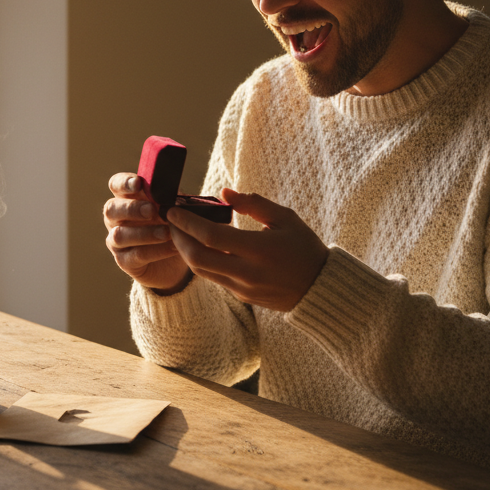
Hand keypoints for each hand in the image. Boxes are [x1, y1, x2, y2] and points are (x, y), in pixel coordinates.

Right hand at [103, 172, 191, 291]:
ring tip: (167, 233)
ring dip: (144, 233)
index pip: (116, 185)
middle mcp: (116, 219)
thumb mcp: (173, 207)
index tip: (138, 183)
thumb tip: (168, 187)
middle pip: (111, 209)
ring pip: (120, 235)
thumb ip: (168, 196)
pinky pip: (135, 256)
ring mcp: (116, 241)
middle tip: (152, 210)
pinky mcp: (124, 261)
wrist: (177, 258)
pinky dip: (156, 251)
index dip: (123, 183)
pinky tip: (173, 247)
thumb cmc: (172, 224)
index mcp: (126, 199)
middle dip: (131, 208)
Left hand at [165, 188, 329, 310]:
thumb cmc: (304, 247)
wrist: (320, 289)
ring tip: (178, 232)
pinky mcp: (241, 296)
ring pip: (201, 271)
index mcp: (259, 250)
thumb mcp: (285, 218)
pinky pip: (213, 277)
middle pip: (197, 257)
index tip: (173, 209)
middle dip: (177, 237)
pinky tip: (197, 246)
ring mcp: (242, 287)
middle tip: (169, 221)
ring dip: (184, 251)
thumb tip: (224, 192)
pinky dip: (200, 261)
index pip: (211, 236)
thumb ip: (254, 204)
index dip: (187, 222)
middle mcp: (247, 272)